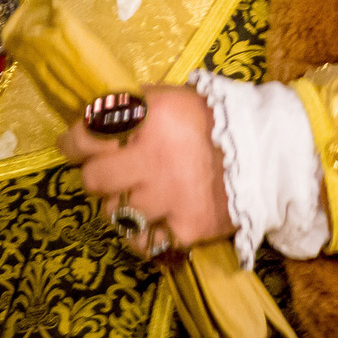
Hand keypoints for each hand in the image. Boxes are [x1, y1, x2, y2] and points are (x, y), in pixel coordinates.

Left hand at [57, 84, 233, 258]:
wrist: (268, 153)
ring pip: (112, 213)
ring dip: (117, 206)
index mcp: (148, 118)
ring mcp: (167, 197)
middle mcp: (151, 158)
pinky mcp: (184, 227)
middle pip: (93, 179)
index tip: (69, 147)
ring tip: (134, 197)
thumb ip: (134, 105)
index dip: (71, 143)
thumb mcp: (173, 97)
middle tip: (106, 174)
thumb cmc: (215, 119)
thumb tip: (95, 114)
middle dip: (94, 176)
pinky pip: (141, 241)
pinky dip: (138, 235)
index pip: (87, 133)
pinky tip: (147, 222)